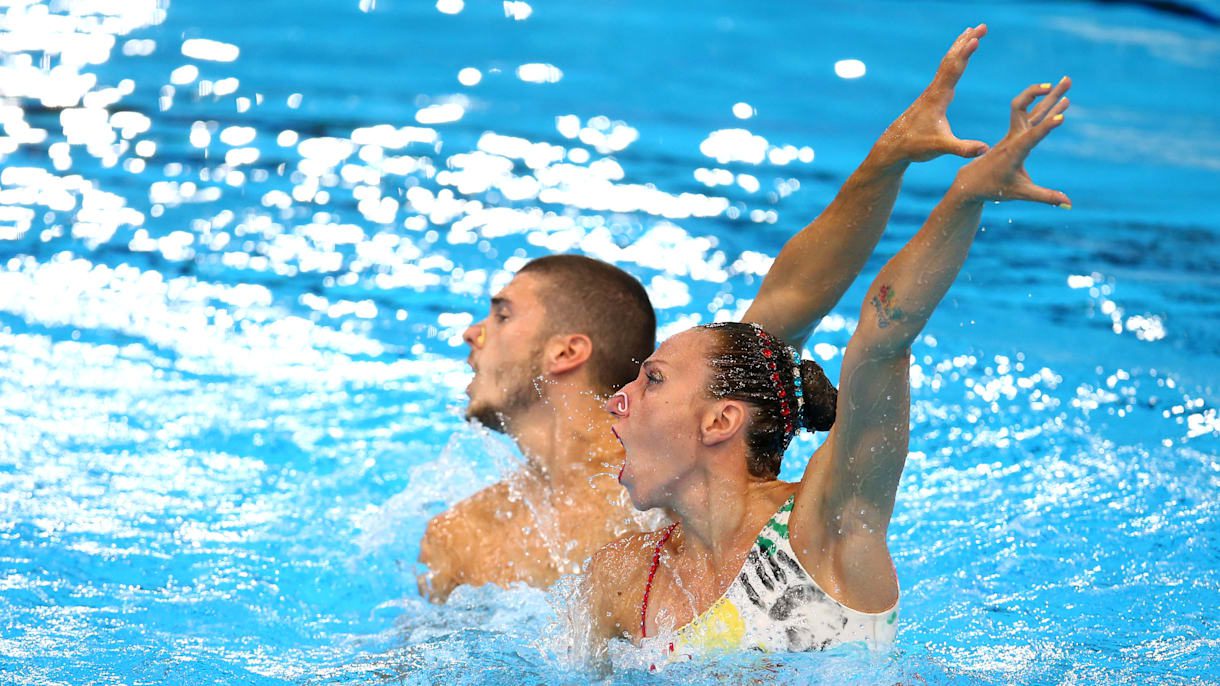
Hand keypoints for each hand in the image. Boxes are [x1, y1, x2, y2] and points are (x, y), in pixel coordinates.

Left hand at [875, 24, 990, 164]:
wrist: (894, 147)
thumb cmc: (915, 146)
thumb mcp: (941, 148)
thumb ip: (963, 148)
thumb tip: (985, 149)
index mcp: (938, 98)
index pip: (954, 71)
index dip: (965, 54)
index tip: (976, 38)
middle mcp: (934, 90)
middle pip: (952, 60)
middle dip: (966, 42)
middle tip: (982, 26)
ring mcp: (932, 92)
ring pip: (947, 64)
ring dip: (960, 46)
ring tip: (971, 32)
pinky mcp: (931, 97)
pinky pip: (944, 72)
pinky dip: (953, 59)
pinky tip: (957, 57)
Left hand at [952, 77, 1072, 205]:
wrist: (970, 182)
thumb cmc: (993, 189)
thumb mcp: (1020, 194)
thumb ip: (1045, 196)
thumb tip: (1069, 204)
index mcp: (1014, 152)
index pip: (1032, 136)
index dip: (1046, 127)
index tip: (1061, 116)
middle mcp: (1014, 138)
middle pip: (1031, 110)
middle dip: (1050, 96)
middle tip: (1068, 80)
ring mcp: (1015, 134)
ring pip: (1032, 108)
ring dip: (1049, 94)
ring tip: (1067, 81)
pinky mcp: (1016, 134)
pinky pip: (1031, 115)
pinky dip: (1045, 105)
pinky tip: (1059, 99)